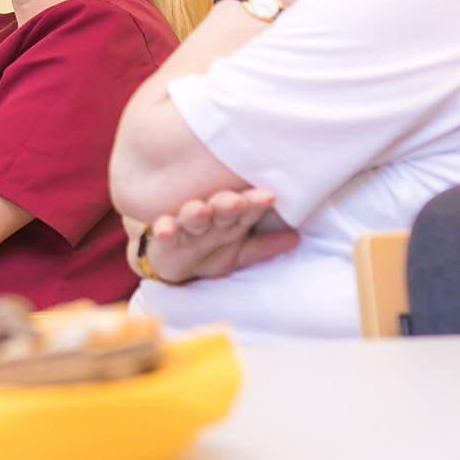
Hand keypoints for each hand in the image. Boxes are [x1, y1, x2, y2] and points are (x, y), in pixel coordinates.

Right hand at [142, 188, 298, 283]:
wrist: (170, 262)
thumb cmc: (207, 250)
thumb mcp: (237, 252)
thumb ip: (263, 246)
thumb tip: (296, 238)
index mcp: (229, 219)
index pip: (246, 208)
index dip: (256, 203)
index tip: (269, 197)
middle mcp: (210, 217)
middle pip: (220, 206)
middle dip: (228, 203)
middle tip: (236, 201)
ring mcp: (185, 225)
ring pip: (192, 215)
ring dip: (196, 212)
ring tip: (201, 210)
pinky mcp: (164, 237)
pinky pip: (163, 232)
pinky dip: (164, 230)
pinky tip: (165, 229)